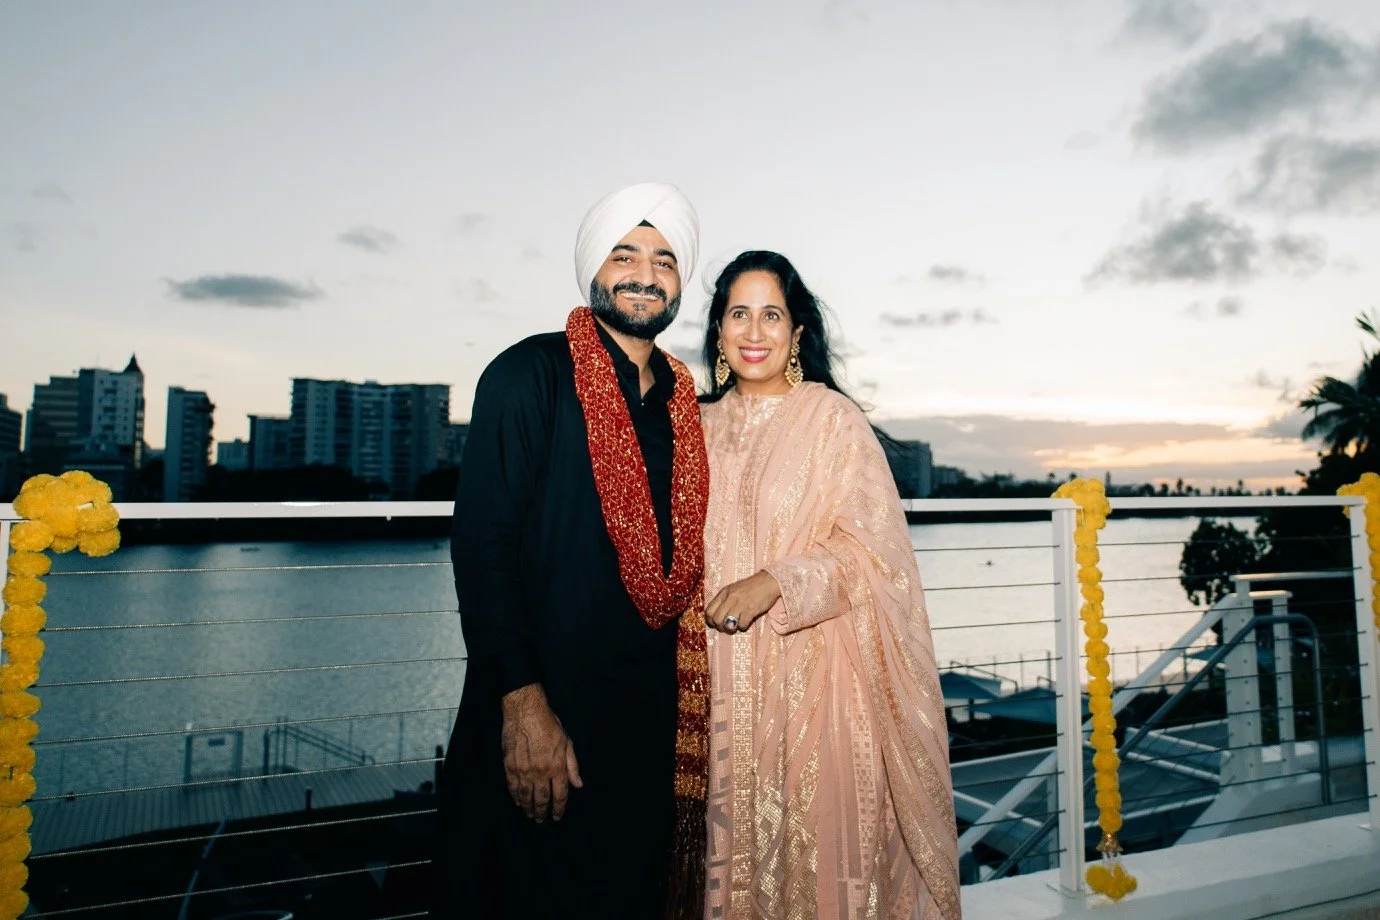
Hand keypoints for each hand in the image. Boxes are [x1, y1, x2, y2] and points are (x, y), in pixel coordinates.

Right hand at [501, 683, 582, 822]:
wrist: (525, 711)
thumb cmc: (548, 724)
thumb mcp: (566, 742)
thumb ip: (572, 766)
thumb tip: (578, 785)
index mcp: (557, 766)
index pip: (560, 795)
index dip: (559, 808)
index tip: (557, 816)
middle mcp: (541, 772)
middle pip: (542, 799)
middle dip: (542, 812)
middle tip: (541, 819)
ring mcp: (524, 770)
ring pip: (526, 796)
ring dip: (528, 808)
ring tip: (530, 815)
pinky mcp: (509, 766)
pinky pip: (512, 787)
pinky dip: (515, 797)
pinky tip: (518, 802)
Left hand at [704, 570, 781, 634]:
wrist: (768, 581)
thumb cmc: (751, 587)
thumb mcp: (733, 589)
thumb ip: (724, 600)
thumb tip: (716, 616)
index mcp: (724, 593)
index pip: (709, 611)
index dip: (710, 621)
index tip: (715, 624)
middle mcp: (730, 598)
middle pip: (717, 619)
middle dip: (720, 627)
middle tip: (726, 627)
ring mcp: (740, 604)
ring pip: (727, 624)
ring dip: (731, 629)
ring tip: (736, 626)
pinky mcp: (751, 610)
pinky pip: (741, 625)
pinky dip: (743, 627)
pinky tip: (746, 622)